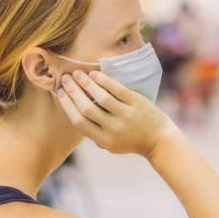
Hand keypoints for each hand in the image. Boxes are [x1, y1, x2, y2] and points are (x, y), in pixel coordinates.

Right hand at [55, 70, 177, 157]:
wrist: (159, 141)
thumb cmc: (131, 141)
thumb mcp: (110, 144)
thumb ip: (93, 132)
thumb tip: (74, 110)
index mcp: (103, 140)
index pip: (79, 122)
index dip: (67, 105)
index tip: (59, 92)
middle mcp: (113, 129)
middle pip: (87, 108)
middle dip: (73, 91)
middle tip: (65, 79)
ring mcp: (126, 115)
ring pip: (101, 97)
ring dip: (86, 83)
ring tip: (77, 73)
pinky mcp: (137, 104)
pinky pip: (117, 90)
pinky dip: (104, 81)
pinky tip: (95, 74)